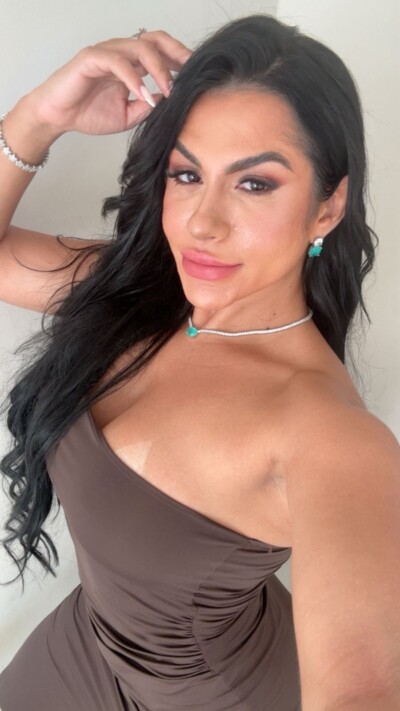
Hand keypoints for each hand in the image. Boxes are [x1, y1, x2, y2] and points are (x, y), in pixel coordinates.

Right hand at [22, 31, 191, 135]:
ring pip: (139, 48)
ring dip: (159, 69)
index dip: (180, 60)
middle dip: (176, 53)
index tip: (197, 75)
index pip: (161, 52)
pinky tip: (144, 94)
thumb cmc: (89, 113)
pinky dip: (133, 77)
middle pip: (155, 39)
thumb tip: (169, 102)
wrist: (58, 117)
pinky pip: (117, 61)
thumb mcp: (128, 116)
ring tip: (169, 91)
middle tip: (191, 72)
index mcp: (132, 64)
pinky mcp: (90, 58)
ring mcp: (106, 53)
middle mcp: (121, 53)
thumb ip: (148, 107)